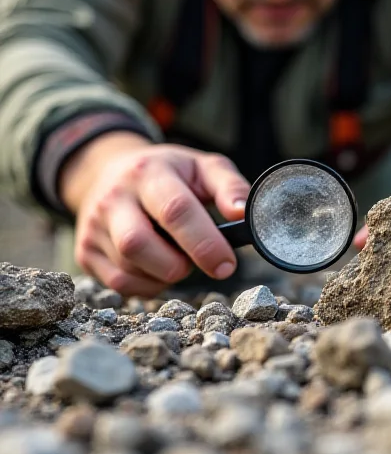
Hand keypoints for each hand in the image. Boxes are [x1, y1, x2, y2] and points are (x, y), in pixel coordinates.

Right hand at [60, 133, 249, 296]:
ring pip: (128, 269)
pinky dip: (147, 286)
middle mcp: (114, 197)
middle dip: (179, 265)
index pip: (174, 210)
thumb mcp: (203, 167)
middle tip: (203, 262)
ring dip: (164, 276)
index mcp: (148, 172)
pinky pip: (118, 284)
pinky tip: (158, 267)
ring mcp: (94, 225)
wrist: (110, 171)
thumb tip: (243, 214)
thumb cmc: (170, 174)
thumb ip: (229, 187)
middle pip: (138, 243)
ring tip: (178, 256)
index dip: (204, 242)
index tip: (226, 265)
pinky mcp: (85, 251)